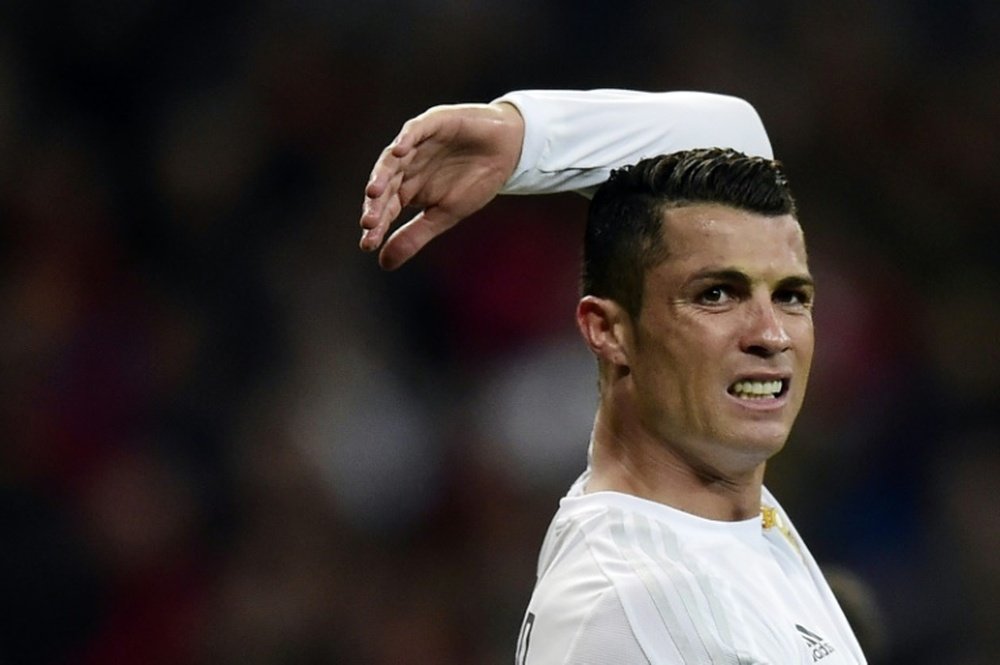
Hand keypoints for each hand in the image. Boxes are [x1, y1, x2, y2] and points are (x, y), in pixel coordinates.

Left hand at [359, 102, 524, 269]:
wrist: (507, 151)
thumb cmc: (476, 182)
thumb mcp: (445, 215)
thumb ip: (414, 236)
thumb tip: (384, 264)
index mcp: (407, 189)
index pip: (385, 208)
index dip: (377, 225)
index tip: (369, 245)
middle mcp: (406, 166)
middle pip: (384, 185)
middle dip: (375, 205)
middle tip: (369, 224)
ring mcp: (416, 144)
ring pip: (392, 159)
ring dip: (382, 174)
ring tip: (374, 192)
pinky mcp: (432, 122)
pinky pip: (414, 130)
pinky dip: (406, 139)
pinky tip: (399, 152)